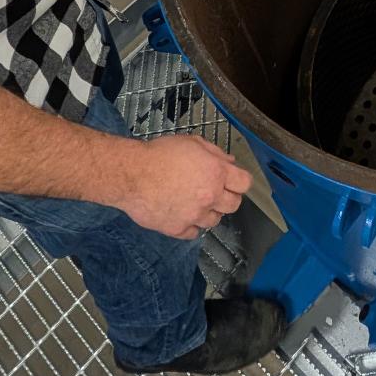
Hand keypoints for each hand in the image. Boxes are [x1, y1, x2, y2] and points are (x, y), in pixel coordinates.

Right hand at [114, 133, 251, 240]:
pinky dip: (191, 225)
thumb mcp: (192, 143)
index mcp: (216, 173)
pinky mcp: (178, 229)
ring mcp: (194, 215)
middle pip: (234, 205)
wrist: (131, 174)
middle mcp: (209, 196)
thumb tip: (229, 163)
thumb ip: (215, 153)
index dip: (239, 181)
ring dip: (209, 212)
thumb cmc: (159, 154)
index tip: (233, 180)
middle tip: (215, 191)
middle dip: (227, 197)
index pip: (244, 183)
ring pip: (214, 221)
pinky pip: (194, 232)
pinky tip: (183, 213)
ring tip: (195, 201)